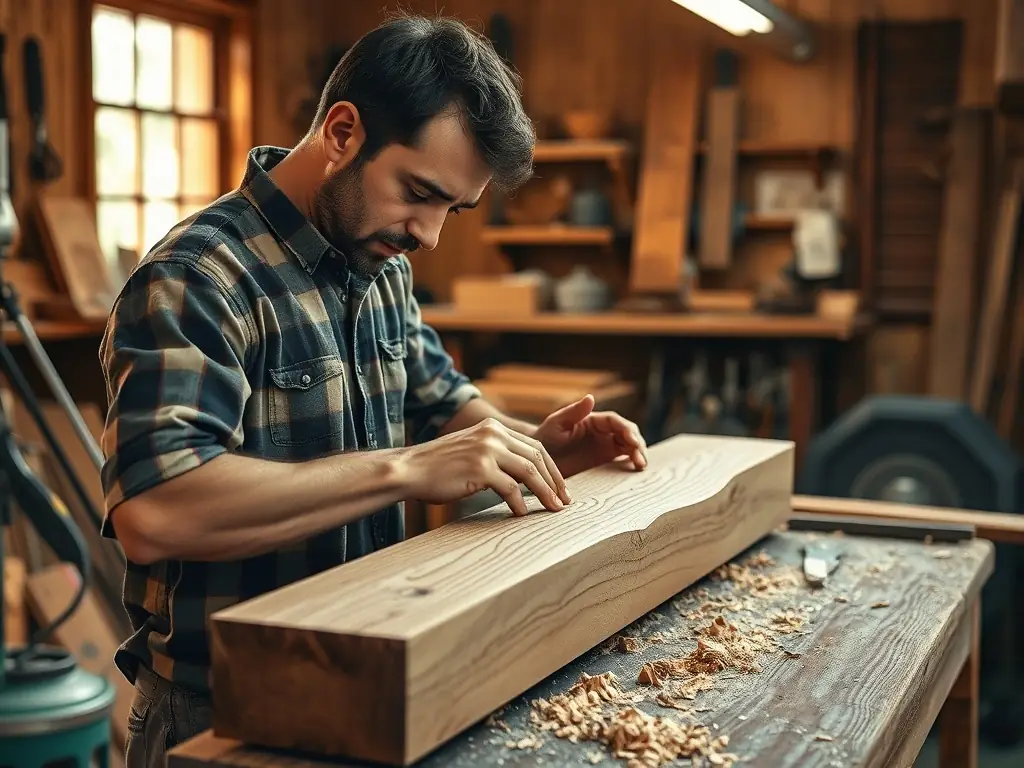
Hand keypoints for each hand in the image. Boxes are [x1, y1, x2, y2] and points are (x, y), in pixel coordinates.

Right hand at [400, 418, 571, 516]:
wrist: (409, 469)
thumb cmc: (438, 467)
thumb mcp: (471, 451)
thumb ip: (496, 455)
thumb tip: (523, 477)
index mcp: (493, 427)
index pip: (533, 446)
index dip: (550, 468)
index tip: (559, 487)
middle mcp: (492, 434)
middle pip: (537, 457)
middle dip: (554, 481)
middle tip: (563, 501)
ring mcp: (487, 449)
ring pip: (529, 472)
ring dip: (545, 492)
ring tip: (553, 509)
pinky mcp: (480, 468)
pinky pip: (510, 488)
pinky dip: (520, 503)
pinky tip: (521, 514)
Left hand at [534, 395, 647, 478]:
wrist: (537, 460)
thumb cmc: (545, 439)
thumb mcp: (556, 424)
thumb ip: (574, 412)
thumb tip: (591, 397)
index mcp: (593, 419)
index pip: (616, 421)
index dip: (627, 430)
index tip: (632, 441)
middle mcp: (602, 431)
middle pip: (628, 433)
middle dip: (637, 444)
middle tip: (639, 458)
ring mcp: (605, 445)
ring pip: (629, 446)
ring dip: (638, 454)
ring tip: (640, 466)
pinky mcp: (605, 460)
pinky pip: (623, 460)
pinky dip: (632, 463)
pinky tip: (636, 470)